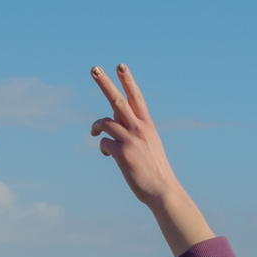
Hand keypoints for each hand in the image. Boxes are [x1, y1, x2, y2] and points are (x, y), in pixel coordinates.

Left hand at [90, 65, 182, 208]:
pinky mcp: (122, 154)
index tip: (120, 66)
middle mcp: (140, 129)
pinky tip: (106, 155)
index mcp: (148, 125)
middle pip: (118, 101)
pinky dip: (102, 147)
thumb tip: (110, 119)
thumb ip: (130, 129)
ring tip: (93, 133)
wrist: (163, 190)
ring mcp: (131, 140)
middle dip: (105, 83)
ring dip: (96, 126)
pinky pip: (103, 143)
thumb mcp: (147, 144)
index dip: (128, 81)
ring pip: (105, 122)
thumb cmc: (153, 169)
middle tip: (94, 68)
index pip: (136, 98)